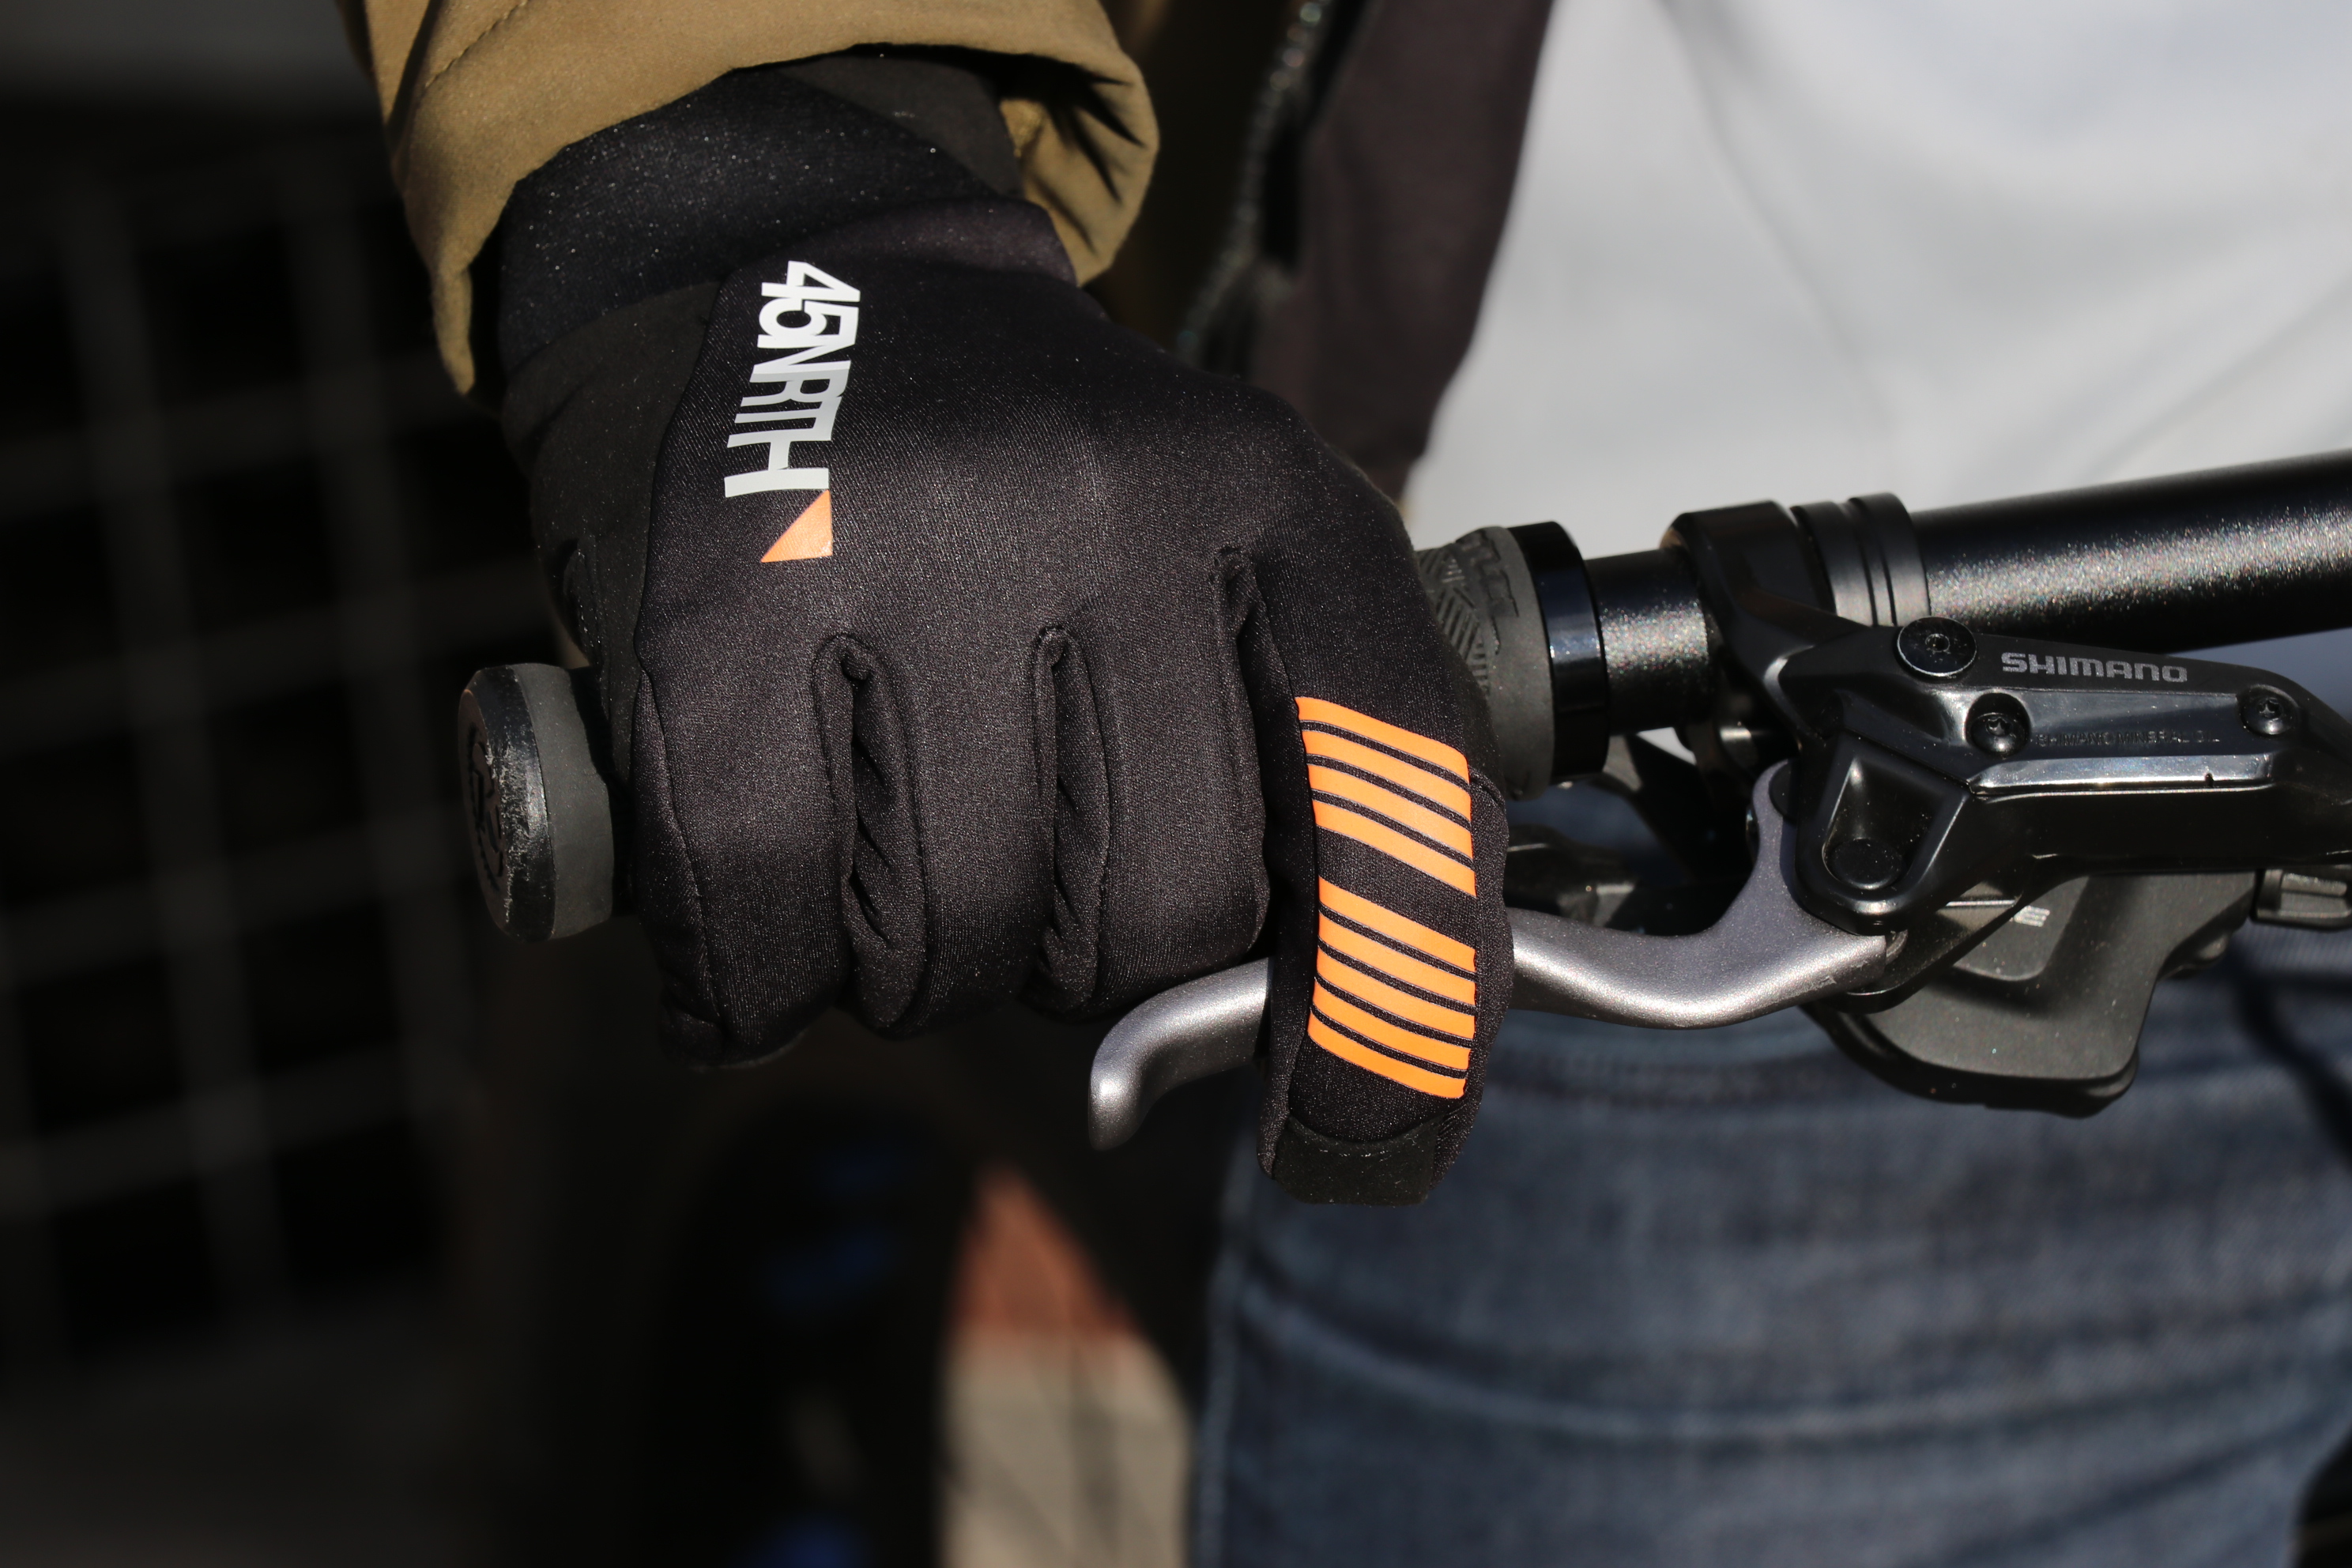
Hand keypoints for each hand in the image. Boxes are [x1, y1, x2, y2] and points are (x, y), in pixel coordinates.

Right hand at [505, 196, 1511, 1203]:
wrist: (800, 281)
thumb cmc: (1038, 499)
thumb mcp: (1228, 558)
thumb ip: (1304, 773)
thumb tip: (1329, 1057)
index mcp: (1275, 506)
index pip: (1400, 794)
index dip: (1394, 1013)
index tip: (1342, 1133)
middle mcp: (1111, 512)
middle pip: (1154, 918)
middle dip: (1087, 953)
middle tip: (1023, 853)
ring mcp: (903, 554)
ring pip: (953, 944)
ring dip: (917, 963)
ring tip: (886, 836)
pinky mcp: (713, 615)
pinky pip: (763, 932)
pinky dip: (753, 979)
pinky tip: (755, 908)